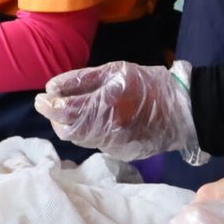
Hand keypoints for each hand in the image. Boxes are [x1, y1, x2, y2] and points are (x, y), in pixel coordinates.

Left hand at [34, 61, 203, 162]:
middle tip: (55, 103)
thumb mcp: (115, 70)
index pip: (65, 111)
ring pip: (80, 139)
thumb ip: (82, 79)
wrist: (183, 110)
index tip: (40, 98)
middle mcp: (107, 130)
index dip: (48, 106)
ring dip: (71, 125)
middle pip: (67, 131)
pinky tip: (96, 119)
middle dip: (56, 118)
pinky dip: (88, 132)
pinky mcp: (121, 153)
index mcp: (106, 106)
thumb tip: (52, 87)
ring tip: (74, 109)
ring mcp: (114, 145)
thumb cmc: (149, 83)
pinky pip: (95, 143)